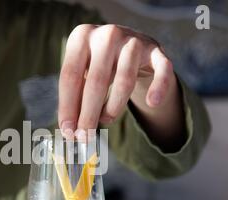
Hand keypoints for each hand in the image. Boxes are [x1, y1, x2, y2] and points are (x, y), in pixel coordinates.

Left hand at [58, 24, 183, 148]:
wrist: (130, 44)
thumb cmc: (98, 64)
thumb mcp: (82, 73)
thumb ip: (75, 97)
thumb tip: (69, 130)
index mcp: (81, 36)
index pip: (71, 76)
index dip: (68, 106)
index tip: (66, 130)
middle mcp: (107, 34)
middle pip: (96, 80)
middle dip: (88, 113)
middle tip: (85, 136)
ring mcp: (133, 41)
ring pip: (124, 80)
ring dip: (113, 107)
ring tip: (105, 121)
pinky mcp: (155, 50)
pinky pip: (161, 71)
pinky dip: (158, 88)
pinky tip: (152, 103)